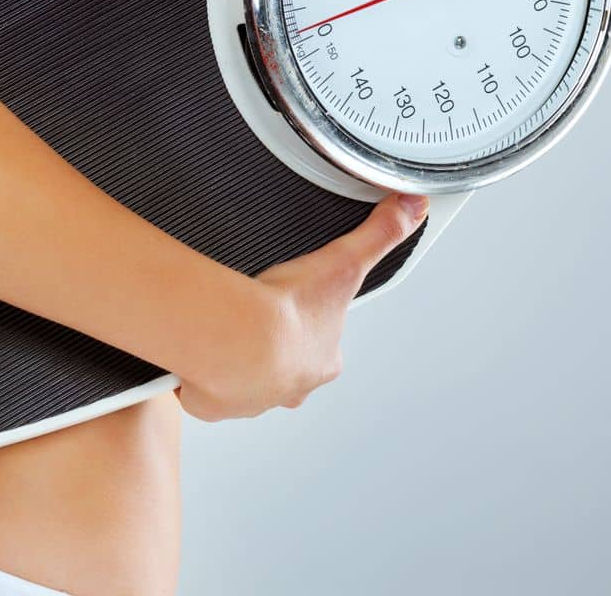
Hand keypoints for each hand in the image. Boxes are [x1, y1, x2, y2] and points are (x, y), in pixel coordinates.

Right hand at [174, 190, 428, 421]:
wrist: (236, 340)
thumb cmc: (288, 314)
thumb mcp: (344, 263)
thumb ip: (379, 234)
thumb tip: (413, 208)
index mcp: (320, 360)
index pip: (324, 342)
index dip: (310, 322)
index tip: (294, 304)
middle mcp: (290, 385)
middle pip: (285, 362)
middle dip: (272, 342)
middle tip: (255, 311)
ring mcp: (251, 396)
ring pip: (245, 376)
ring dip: (236, 357)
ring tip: (224, 326)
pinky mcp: (213, 401)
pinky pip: (206, 386)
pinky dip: (201, 370)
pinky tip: (198, 345)